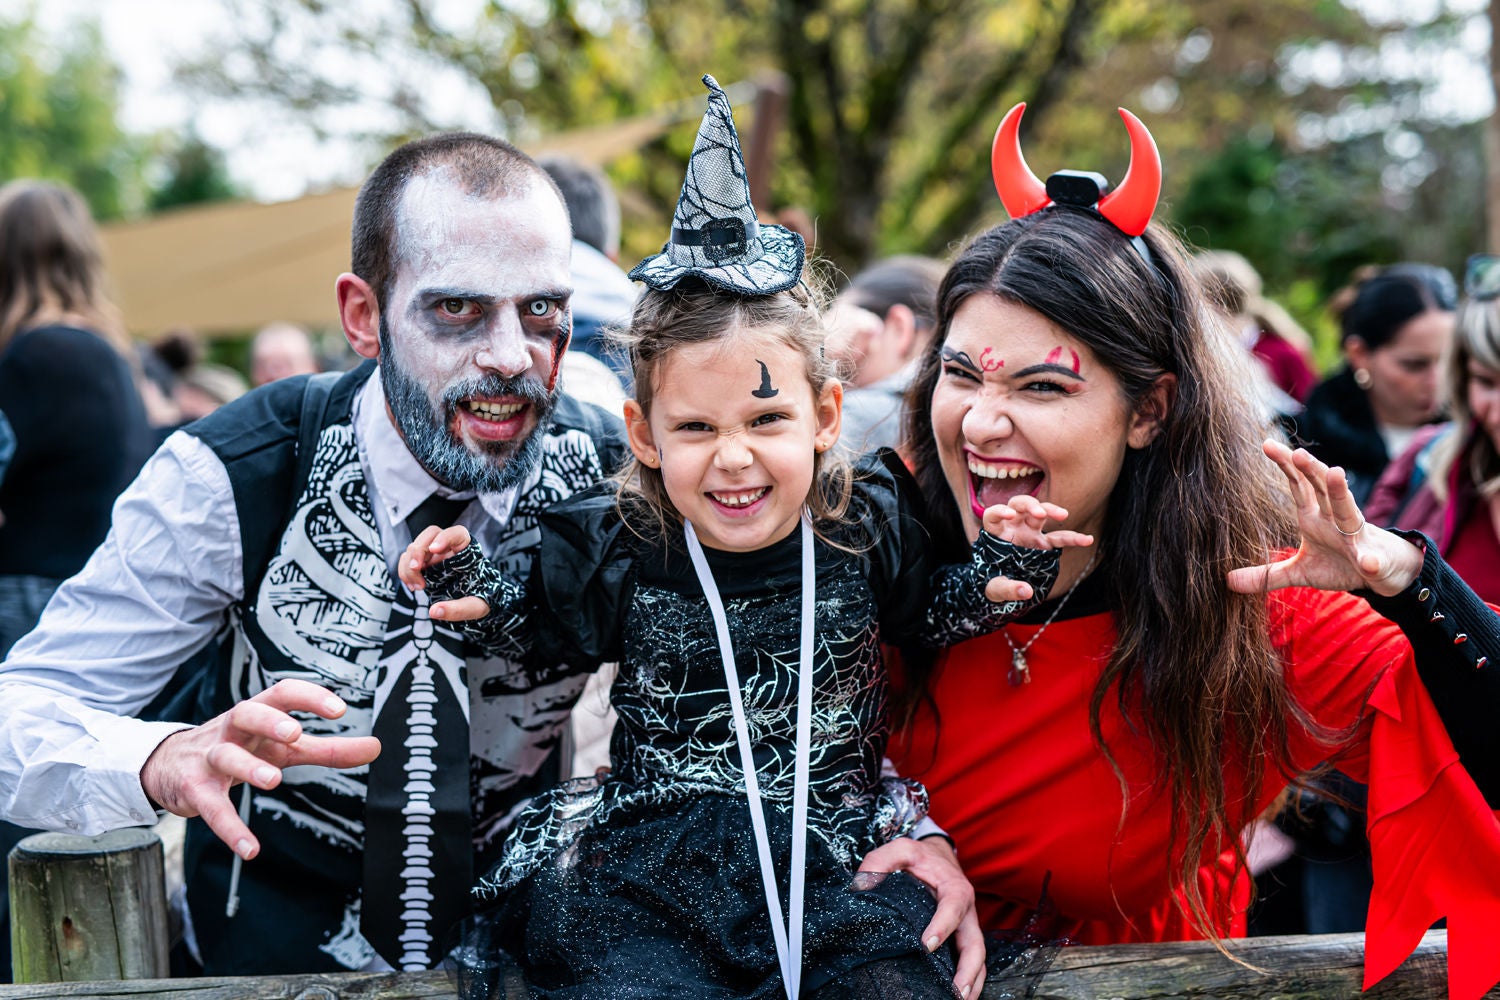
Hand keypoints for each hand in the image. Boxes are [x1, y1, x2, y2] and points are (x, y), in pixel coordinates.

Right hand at [140, 678, 380, 859]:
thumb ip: (328, 748)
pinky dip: (230, 828)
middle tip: (294, 734)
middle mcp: (232, 730)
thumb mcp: (284, 747)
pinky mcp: (194, 790)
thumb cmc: (241, 748)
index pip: (282, 693)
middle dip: (269, 722)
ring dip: (248, 767)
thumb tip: (376, 747)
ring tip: (274, 781)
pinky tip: (250, 849)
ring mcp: (210, 758)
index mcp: (258, 714)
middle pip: (246, 712)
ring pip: (225, 756)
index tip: (340, 709)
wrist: (169, 764)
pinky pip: (212, 808)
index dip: (309, 697)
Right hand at [398, 524, 489, 620]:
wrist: (474, 600)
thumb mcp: (475, 607)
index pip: (457, 533)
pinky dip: (405, 572)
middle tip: (416, 568)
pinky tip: (412, 587)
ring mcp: (434, 554)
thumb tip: (434, 611)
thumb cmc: (479, 598)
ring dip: (409, 565)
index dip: (445, 537)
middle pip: (430, 535)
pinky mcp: (423, 563)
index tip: (435, 549)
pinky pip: (407, 560)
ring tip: (418, 587)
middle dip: (419, 550)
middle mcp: (449, 548)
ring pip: (415, 547)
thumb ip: (459, 609)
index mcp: (467, 550)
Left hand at [859, 836, 985, 997]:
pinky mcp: (962, 936)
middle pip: (975, 942)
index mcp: (954, 888)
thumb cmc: (919, 857)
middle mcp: (966, 910)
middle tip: (956, 990)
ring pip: (977, 956)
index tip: (926, 945)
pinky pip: (971, 959)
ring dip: (972, 980)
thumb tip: (860, 885)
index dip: (942, 926)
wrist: (938, 856)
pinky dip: (969, 978)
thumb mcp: (900, 849)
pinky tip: (955, 993)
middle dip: (968, 968)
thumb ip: (880, 861)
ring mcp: (967, 926)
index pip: (953, 908)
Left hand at [981, 495, 1092, 604]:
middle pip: (1019, 505)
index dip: (1000, 511)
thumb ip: (1008, 589)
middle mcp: (1012, 528)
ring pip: (1040, 512)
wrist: (1004, 588)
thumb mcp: (995, 590)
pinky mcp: (1044, 543)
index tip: (1009, 514)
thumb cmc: (994, 584)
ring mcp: (1029, 532)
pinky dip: (1073, 538)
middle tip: (1040, 513)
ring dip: (1051, 510)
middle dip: (1030, 505)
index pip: (993, 514)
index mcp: (995, 534)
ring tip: (1063, 515)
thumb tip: (1026, 591)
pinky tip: (1087, 540)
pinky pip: (1060, 537)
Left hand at [1226, 440, 1423, 596]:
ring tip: (1335, 473)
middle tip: (1298, 453)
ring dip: (1340, 492)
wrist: (1383, 574)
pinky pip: (1371, 560)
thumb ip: (1267, 575)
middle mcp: (1335, 519)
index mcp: (1314, 517)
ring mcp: (1356, 537)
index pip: (1298, 485)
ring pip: (1348, 511)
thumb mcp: (1299, 572)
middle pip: (1322, 489)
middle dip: (1311, 470)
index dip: (1285, 465)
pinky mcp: (1374, 560)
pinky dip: (1370, 560)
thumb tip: (1228, 581)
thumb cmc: (1339, 563)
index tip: (1267, 444)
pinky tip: (1368, 561)